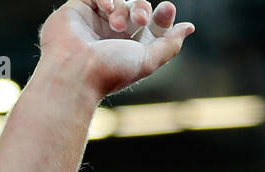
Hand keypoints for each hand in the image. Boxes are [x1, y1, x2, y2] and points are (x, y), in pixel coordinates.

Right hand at [39, 0, 194, 98]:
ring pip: (121, 0)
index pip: (154, 25)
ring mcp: (98, 20)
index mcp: (134, 47)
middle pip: (139, 8)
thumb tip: (189, 27)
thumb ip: (170, 44)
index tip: (168, 9)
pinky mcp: (79, 9)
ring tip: (116, 25)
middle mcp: (116, 34)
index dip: (163, 16)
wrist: (75, 70)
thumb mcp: (148, 60)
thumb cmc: (111, 70)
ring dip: (124, 9)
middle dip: (143, 10)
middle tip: (140, 20)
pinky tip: (106, 9)